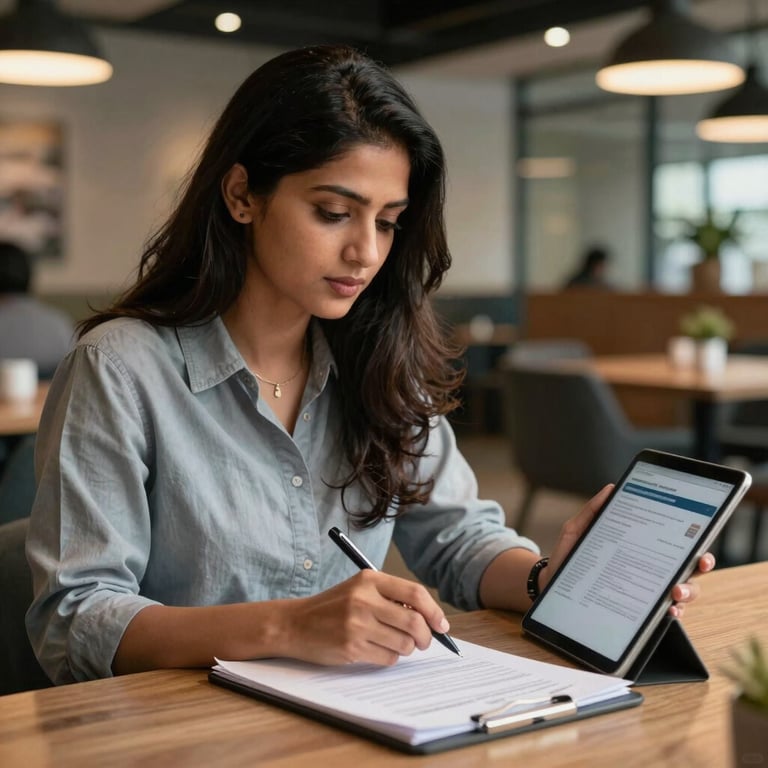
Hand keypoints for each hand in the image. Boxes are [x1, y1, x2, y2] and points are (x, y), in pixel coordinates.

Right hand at [281, 570, 449, 665]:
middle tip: (424, 641)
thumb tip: (428, 617)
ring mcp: (357, 624)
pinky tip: (376, 650)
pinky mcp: (351, 647)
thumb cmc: (332, 607)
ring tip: (394, 643)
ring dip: (406, 648)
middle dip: (426, 636)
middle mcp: (364, 599)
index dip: (434, 611)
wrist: (295, 623)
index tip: (442, 624)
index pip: (414, 594)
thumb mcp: (359, 589)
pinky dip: (390, 657)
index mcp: (369, 580)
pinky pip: (388, 658)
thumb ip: (390, 597)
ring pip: (404, 643)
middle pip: (414, 622)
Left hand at [540, 484, 715, 617]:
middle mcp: (650, 569)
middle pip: (688, 567)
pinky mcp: (639, 609)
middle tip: (698, 564)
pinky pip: (665, 612)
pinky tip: (669, 610)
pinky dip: (673, 612)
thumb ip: (592, 511)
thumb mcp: (576, 531)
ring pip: (683, 590)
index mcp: (640, 547)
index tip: (699, 539)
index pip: (672, 541)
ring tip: (676, 590)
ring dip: (689, 590)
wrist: (552, 586)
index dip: (693, 540)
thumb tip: (611, 488)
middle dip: (701, 565)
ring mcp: (647, 590)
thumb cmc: (569, 557)